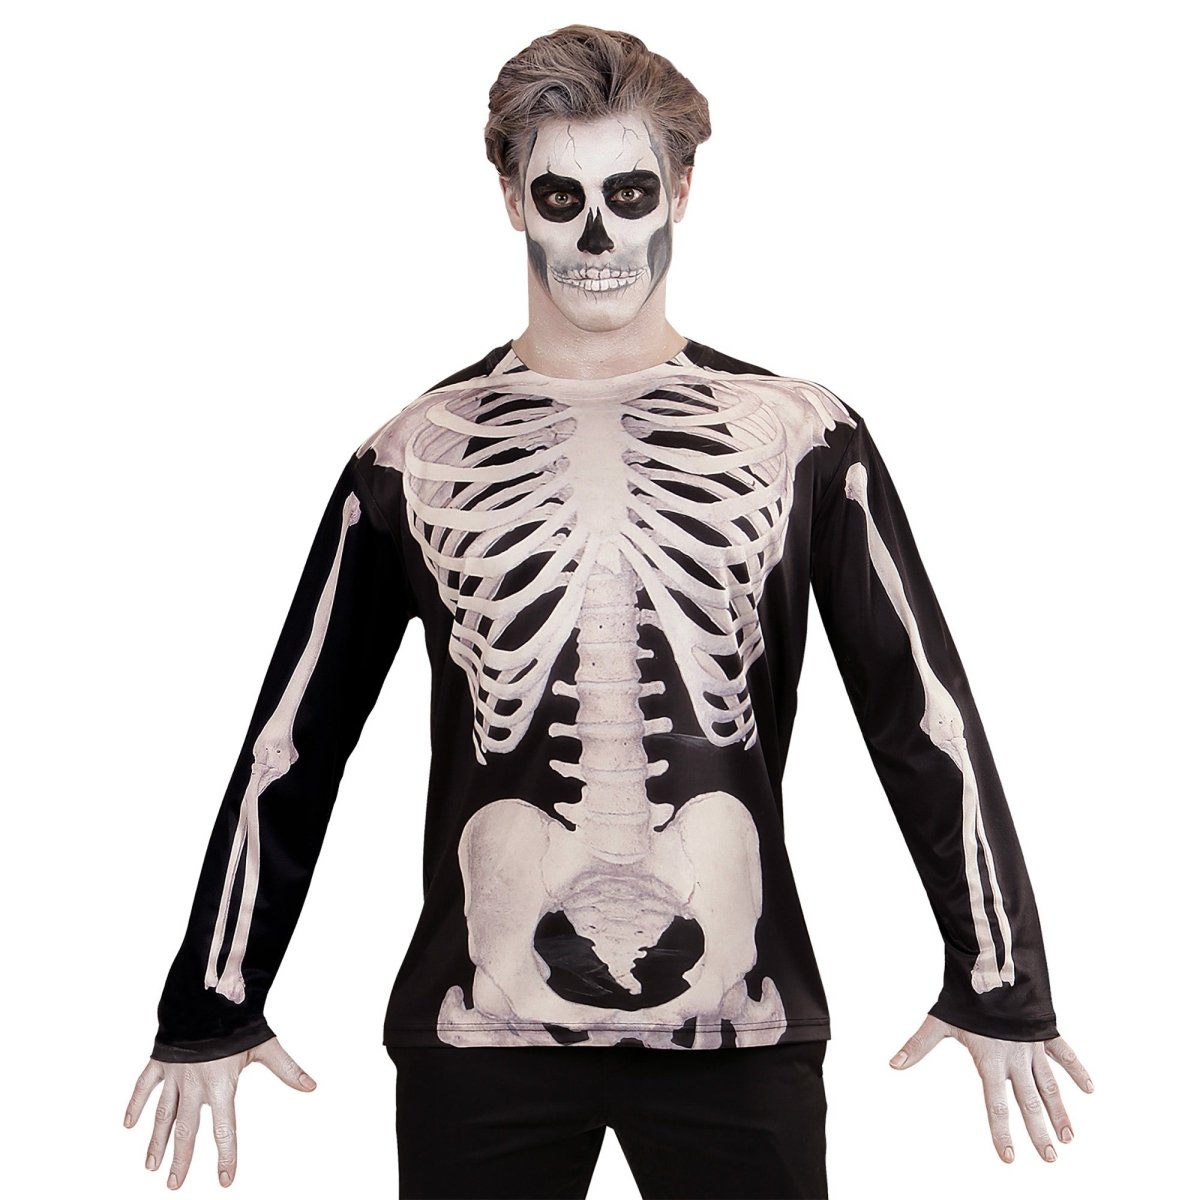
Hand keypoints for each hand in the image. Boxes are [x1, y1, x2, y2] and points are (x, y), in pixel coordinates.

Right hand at [123, 1036, 315, 1188]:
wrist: (208, 995)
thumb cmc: (239, 1020)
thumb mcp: (265, 1045)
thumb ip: (287, 1069)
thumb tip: (312, 1086)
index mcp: (221, 1084)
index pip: (224, 1129)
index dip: (227, 1155)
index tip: (226, 1180)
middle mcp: (195, 1084)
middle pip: (187, 1129)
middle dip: (182, 1159)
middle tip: (175, 1185)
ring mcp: (175, 1074)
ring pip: (163, 1114)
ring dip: (156, 1141)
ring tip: (151, 1166)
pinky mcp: (161, 1061)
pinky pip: (144, 1086)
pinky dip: (135, 1103)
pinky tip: (128, 1124)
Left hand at [889, 1014, 1092, 1162]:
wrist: (991, 967)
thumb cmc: (964, 996)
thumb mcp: (939, 1022)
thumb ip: (918, 1045)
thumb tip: (893, 1064)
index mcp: (990, 1061)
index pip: (996, 1105)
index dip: (1001, 1132)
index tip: (1009, 1158)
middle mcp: (1014, 1058)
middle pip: (1029, 1103)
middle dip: (1039, 1133)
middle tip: (1050, 1159)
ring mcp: (1032, 1046)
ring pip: (1049, 1085)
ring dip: (1060, 1112)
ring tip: (1069, 1138)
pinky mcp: (1045, 1032)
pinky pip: (1065, 1054)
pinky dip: (1078, 1070)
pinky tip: (1090, 1089)